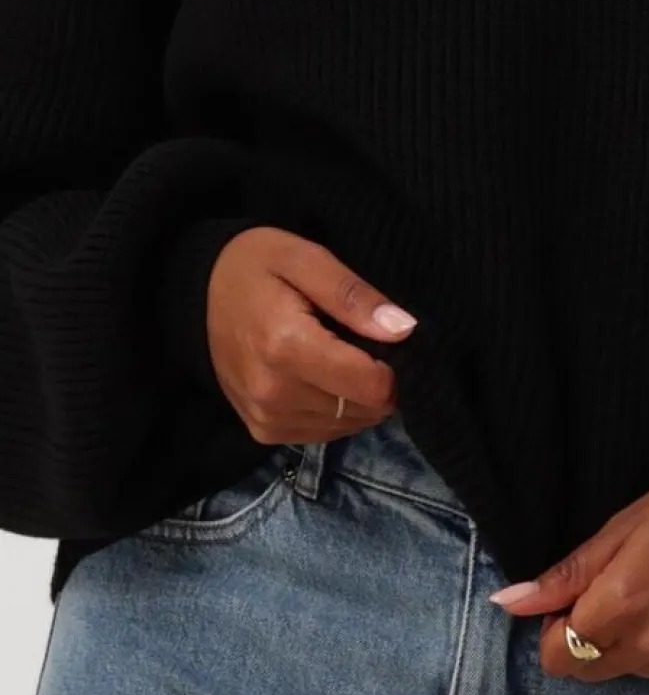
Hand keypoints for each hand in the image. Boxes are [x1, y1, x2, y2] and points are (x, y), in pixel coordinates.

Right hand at [207, 227, 417, 443]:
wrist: (198, 291)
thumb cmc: (257, 265)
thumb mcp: (306, 259)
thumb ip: (354, 296)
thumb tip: (403, 330)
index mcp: (286, 346)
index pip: (370, 386)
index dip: (392, 366)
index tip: (386, 340)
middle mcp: (273, 393)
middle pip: (361, 409)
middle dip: (378, 383)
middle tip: (364, 345)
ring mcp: (264, 417)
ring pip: (344, 427)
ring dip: (356, 399)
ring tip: (341, 358)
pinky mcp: (261, 431)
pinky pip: (320, 435)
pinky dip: (335, 413)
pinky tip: (325, 379)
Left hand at [490, 442, 648, 684]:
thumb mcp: (621, 526)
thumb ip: (565, 575)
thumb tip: (507, 604)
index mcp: (623, 604)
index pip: (557, 658)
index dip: (555, 629)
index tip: (574, 599)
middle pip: (590, 671)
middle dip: (586, 638)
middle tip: (615, 590)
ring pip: (631, 672)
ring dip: (630, 642)